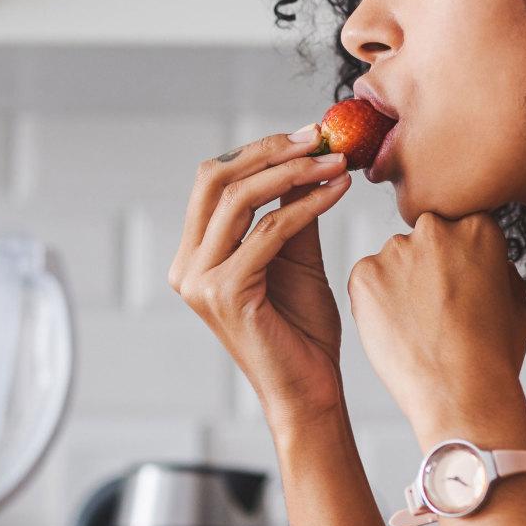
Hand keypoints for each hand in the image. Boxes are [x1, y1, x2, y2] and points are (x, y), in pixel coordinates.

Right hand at [168, 126, 355, 428]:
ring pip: (239, 199)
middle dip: (269, 151)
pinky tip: (337, 191)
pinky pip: (269, 231)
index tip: (308, 135)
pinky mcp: (225, 293)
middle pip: (215, 179)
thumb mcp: (295, 258)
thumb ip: (289, 211)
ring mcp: (200, 281)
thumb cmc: (302, 331)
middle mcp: (188, 267)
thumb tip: (305, 157)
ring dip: (293, 172)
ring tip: (335, 161)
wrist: (310, 390)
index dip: (259, 150)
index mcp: (195, 256)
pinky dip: (307, 205)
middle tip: (319, 138)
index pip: (213, 181)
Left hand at [348, 213, 525, 441]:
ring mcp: (395, 250)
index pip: (459, 230)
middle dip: (428, 267)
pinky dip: (375, 303)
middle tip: (436, 310)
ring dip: (400, 284)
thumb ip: (500, 269)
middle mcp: (434, 229)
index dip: (459, 262)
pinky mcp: (363, 274)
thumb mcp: (518, 303)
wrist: (461, 392)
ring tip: (417, 327)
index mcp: (477, 227)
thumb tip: (486, 262)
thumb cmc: (495, 355)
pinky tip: (396, 331)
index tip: (459, 289)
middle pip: (424, 240)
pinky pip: (367, 282)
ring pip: (393, 261)